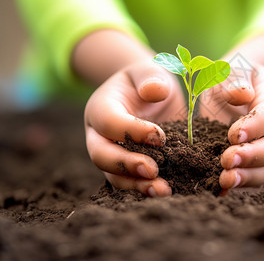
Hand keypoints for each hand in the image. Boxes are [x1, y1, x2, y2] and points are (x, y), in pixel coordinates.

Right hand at [84, 62, 185, 196]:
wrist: (147, 95)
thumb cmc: (148, 81)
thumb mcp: (150, 71)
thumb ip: (151, 77)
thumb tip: (154, 91)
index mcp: (101, 107)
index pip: (109, 122)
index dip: (132, 131)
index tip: (160, 136)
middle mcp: (99, 135)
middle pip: (101, 155)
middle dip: (125, 165)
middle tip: (153, 171)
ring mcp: (110, 154)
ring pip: (113, 176)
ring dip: (135, 185)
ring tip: (162, 190)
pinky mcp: (125, 168)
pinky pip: (128, 183)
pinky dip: (143, 189)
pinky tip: (164, 192)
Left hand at [199, 63, 263, 190]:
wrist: (236, 90)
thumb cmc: (233, 78)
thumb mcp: (232, 70)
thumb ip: (235, 79)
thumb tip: (241, 94)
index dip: (255, 126)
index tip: (232, 134)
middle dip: (253, 156)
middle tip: (227, 160)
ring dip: (248, 176)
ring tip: (225, 180)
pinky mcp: (259, 163)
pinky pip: (257, 179)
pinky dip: (242, 186)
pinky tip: (222, 189)